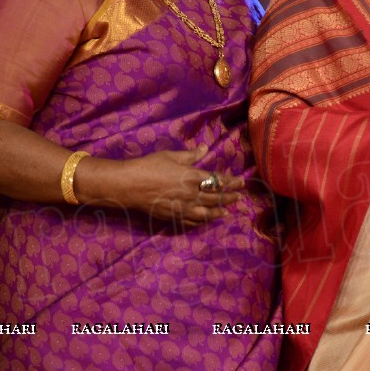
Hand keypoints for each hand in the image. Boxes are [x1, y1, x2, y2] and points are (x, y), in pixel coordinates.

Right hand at [94, 146, 244, 227]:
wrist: (128, 185)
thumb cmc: (148, 166)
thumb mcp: (170, 156)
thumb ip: (190, 155)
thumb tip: (205, 148)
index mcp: (192, 177)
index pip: (217, 181)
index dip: (231, 182)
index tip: (241, 182)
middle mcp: (190, 194)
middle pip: (215, 198)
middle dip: (229, 197)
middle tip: (239, 197)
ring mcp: (182, 207)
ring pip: (206, 213)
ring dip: (218, 211)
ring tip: (227, 211)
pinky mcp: (172, 217)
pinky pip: (191, 222)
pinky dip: (201, 221)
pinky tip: (206, 220)